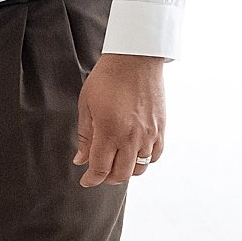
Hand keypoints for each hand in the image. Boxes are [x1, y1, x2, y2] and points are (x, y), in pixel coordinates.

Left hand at [75, 53, 165, 185]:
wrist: (135, 59)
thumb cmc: (107, 78)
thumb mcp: (86, 105)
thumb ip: (85, 136)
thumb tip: (81, 159)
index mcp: (109, 132)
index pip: (100, 169)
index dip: (91, 179)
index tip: (86, 181)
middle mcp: (131, 137)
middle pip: (121, 174)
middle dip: (106, 179)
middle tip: (99, 173)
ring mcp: (149, 134)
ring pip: (139, 168)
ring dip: (125, 171)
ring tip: (116, 163)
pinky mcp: (161, 128)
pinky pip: (155, 155)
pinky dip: (144, 160)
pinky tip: (134, 154)